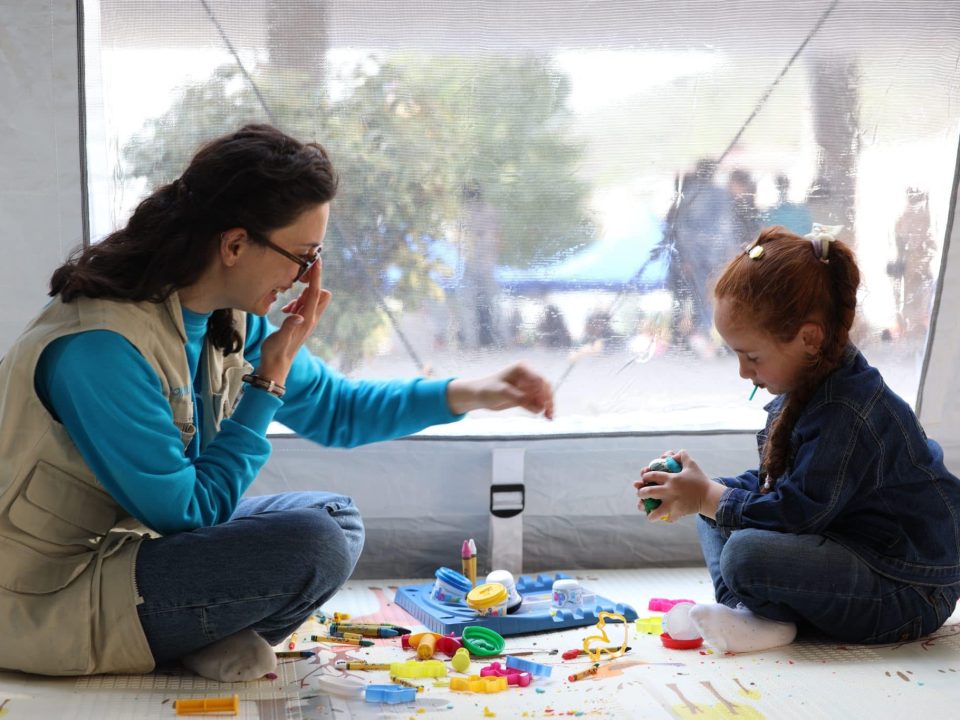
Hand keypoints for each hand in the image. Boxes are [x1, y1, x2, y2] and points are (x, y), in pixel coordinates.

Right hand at [257, 261, 331, 384]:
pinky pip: (305, 306)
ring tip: (287, 306)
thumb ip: (288, 326)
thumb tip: (298, 315)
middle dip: (312, 286)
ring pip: (313, 300)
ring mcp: (307, 321)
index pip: (316, 293)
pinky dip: (298, 303)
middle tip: (297, 288)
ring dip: (303, 296)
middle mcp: (311, 319)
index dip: (317, 277)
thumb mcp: (279, 339)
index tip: (317, 261)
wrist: (276, 366)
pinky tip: (286, 311)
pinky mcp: (302, 323)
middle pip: (322, 295)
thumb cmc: (276, 352)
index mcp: (307, 320)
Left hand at [446, 362, 553, 418]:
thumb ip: (521, 399)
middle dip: (548, 400)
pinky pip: (539, 401)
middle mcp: (527, 375)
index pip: (539, 380)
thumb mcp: (503, 393)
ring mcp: (527, 385)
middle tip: (549, 414)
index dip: (543, 393)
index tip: (543, 405)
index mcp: (522, 369)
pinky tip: (546, 417)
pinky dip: (543, 409)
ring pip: (544, 395)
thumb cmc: (487, 389)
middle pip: (544, 387)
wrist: (478, 396)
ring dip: (548, 405)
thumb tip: (539, 408)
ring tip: (549, 418)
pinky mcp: (526, 395)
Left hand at [633, 449, 718, 521]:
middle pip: (649, 491)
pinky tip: (662, 520)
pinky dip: (666, 519)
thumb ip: (682, 456)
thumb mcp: (692, 465)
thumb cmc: (700, 481)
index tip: (643, 477)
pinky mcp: (678, 512)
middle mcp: (670, 491)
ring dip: (650, 512)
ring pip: (657, 509)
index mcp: (672, 479)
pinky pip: (669, 518)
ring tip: (648, 515)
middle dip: (641, 492)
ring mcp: (673, 502)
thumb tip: (674, 453)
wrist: (710, 496)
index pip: (653, 475)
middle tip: (639, 493)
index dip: (645, 475)